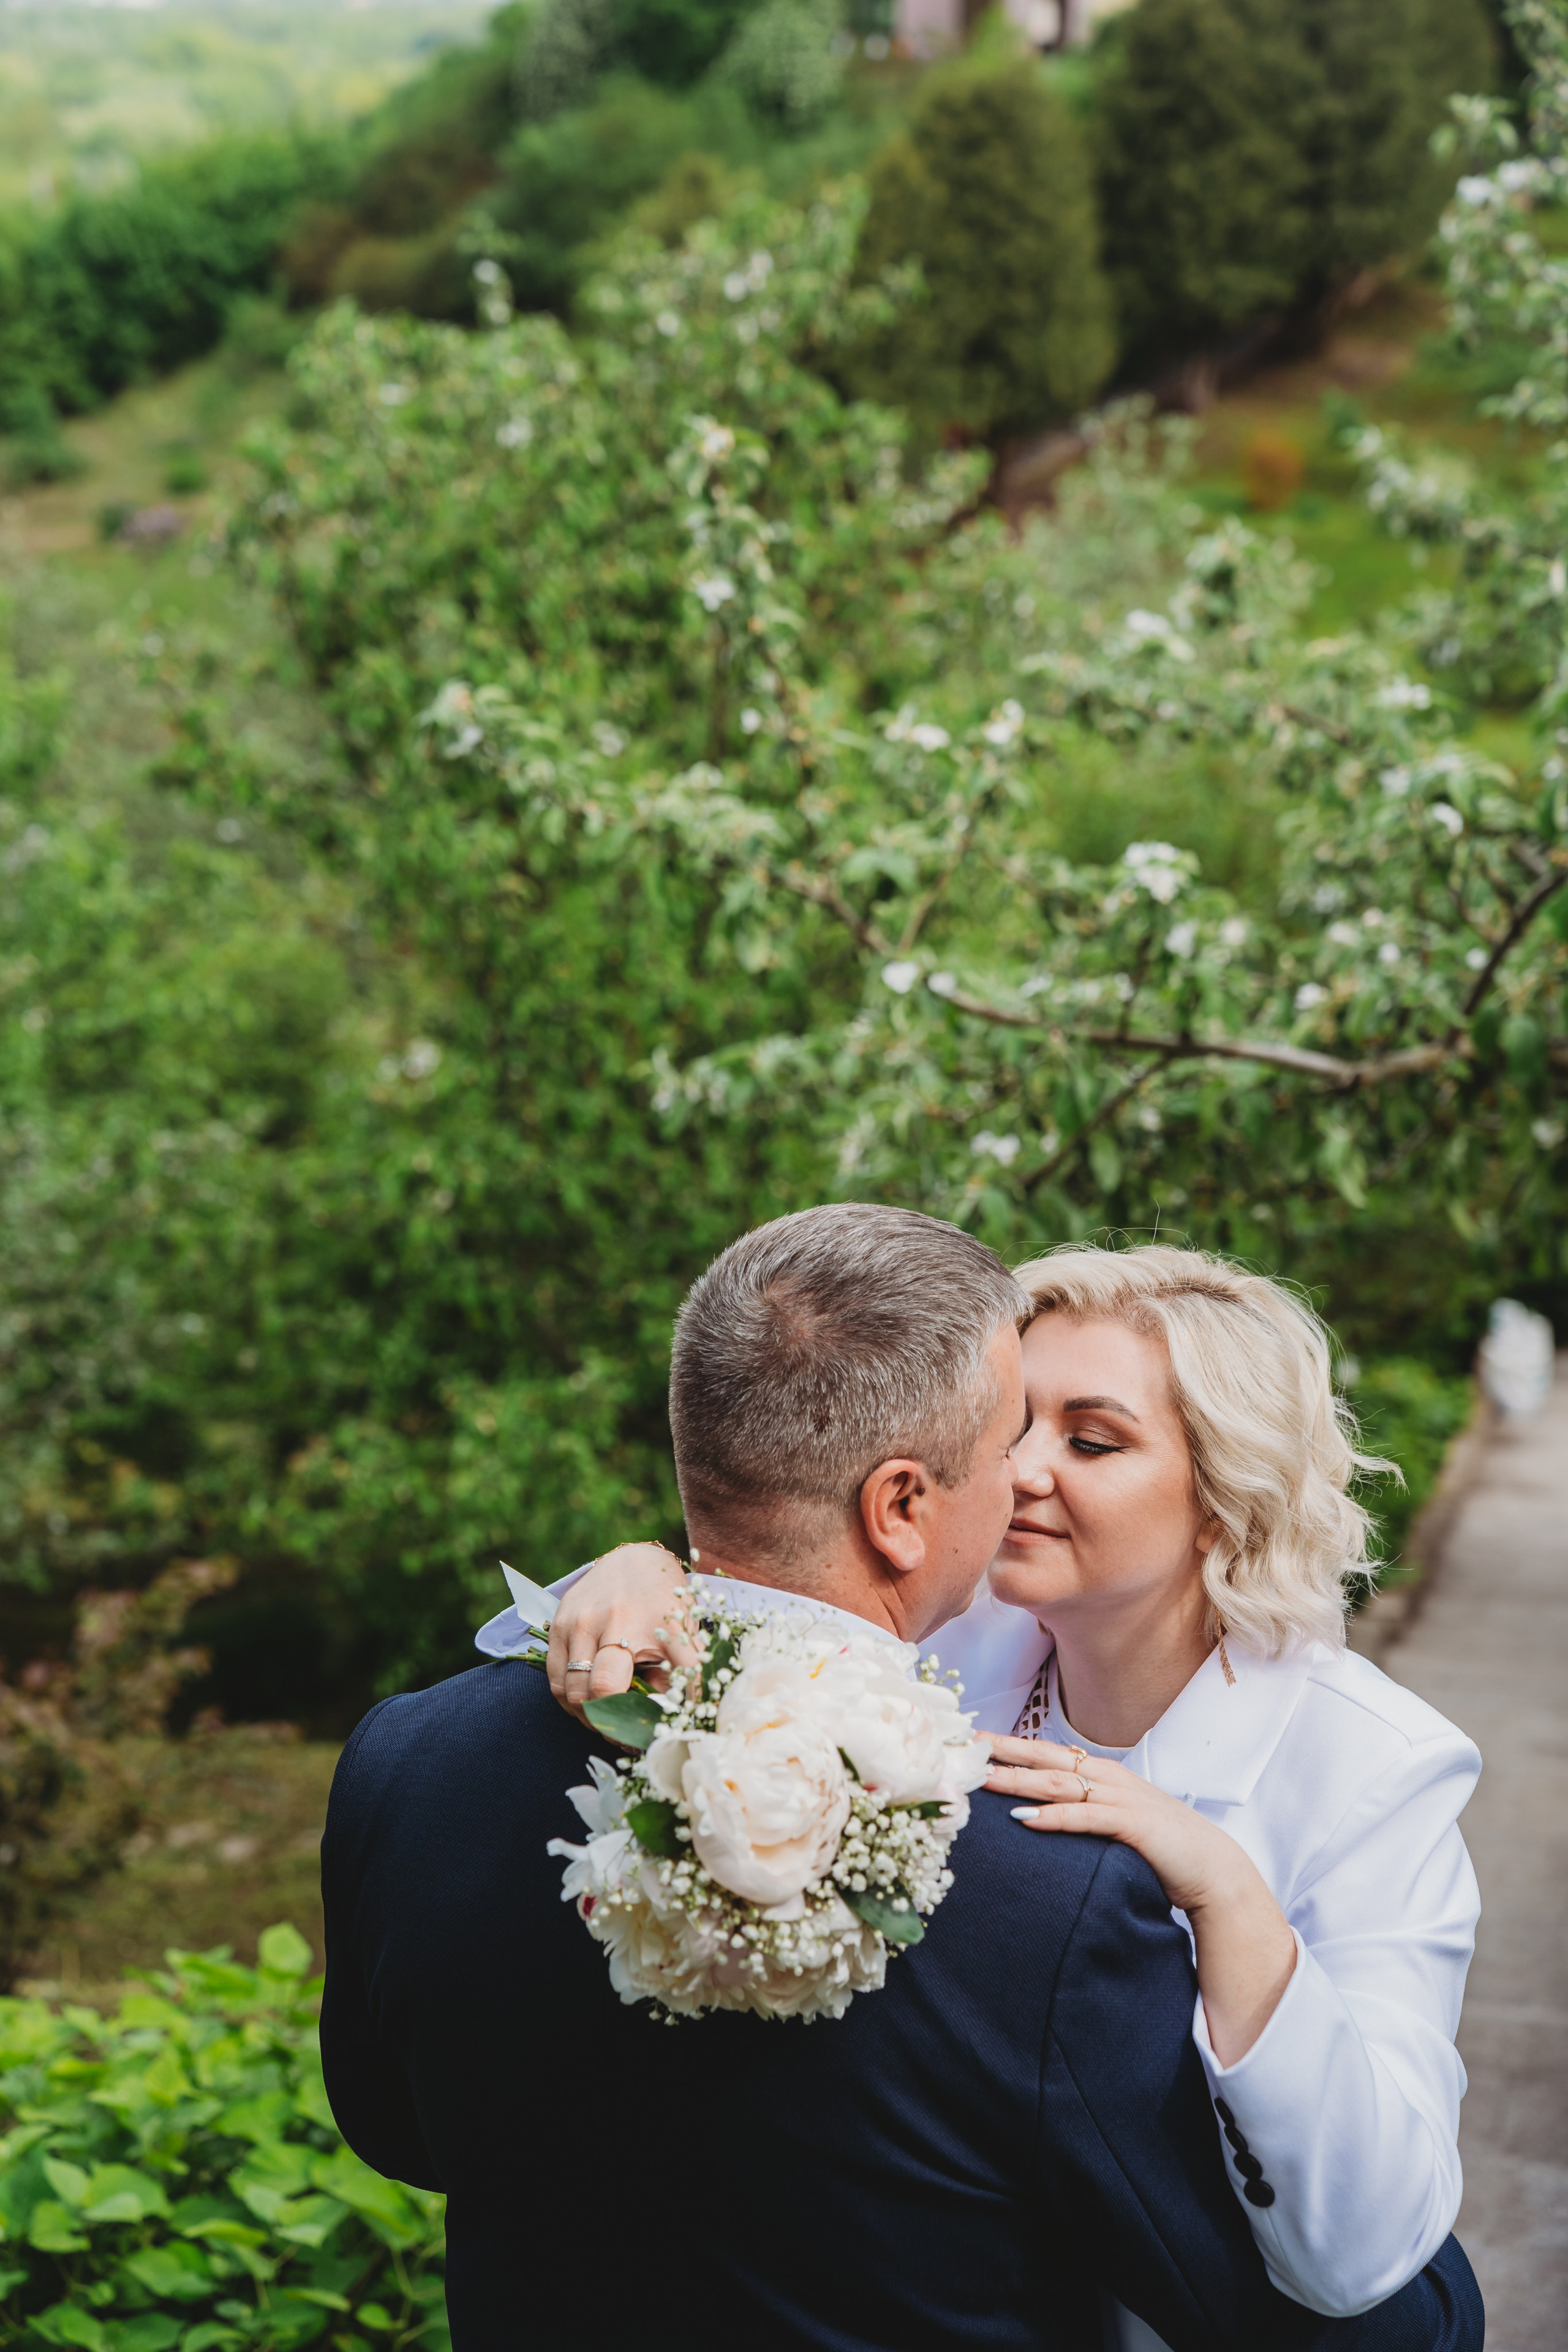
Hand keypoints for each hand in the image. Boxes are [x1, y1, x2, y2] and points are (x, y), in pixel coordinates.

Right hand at [546, 1543, 701, 1724]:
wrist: (634, 1562)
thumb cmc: (665, 1606)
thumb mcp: (684, 1639)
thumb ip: (680, 1679)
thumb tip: (667, 1722)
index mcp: (646, 1625)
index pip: (618, 1686)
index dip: (628, 1721)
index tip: (638, 1736)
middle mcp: (608, 1621)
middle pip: (591, 1691)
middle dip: (604, 1721)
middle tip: (619, 1732)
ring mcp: (578, 1621)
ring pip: (568, 1690)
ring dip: (583, 1715)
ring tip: (603, 1719)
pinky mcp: (558, 1623)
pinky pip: (554, 1677)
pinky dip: (568, 1698)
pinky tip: (586, 1701)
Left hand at [986, 1733, 1245, 1913]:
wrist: (1213, 1870)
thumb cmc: (1163, 1847)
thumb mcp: (1119, 1821)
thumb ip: (1088, 1810)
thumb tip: (1046, 1813)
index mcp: (1104, 1775)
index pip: (1048, 1755)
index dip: (1011, 1746)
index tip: (974, 1741)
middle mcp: (1109, 1779)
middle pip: (1046, 1760)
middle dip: (1004, 1753)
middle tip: (966, 1748)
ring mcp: (1121, 1799)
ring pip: (1058, 1785)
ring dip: (1018, 1781)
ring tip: (984, 1779)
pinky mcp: (1132, 1825)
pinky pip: (1085, 1818)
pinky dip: (1054, 1817)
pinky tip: (1026, 1819)